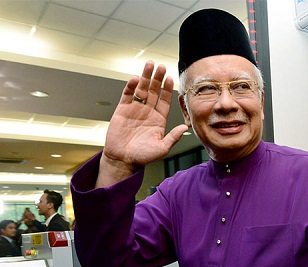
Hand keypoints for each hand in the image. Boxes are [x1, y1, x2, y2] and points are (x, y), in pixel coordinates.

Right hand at [98, 61, 188, 185]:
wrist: (123, 159)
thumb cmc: (142, 156)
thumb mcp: (162, 148)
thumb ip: (173, 137)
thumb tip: (185, 128)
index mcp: (159, 119)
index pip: (165, 100)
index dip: (167, 90)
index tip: (171, 78)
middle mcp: (148, 112)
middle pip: (153, 91)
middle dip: (157, 79)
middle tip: (161, 66)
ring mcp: (135, 109)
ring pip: (141, 89)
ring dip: (145, 77)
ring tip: (149, 64)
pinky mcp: (122, 109)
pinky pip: (127, 95)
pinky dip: (130, 86)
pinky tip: (134, 78)